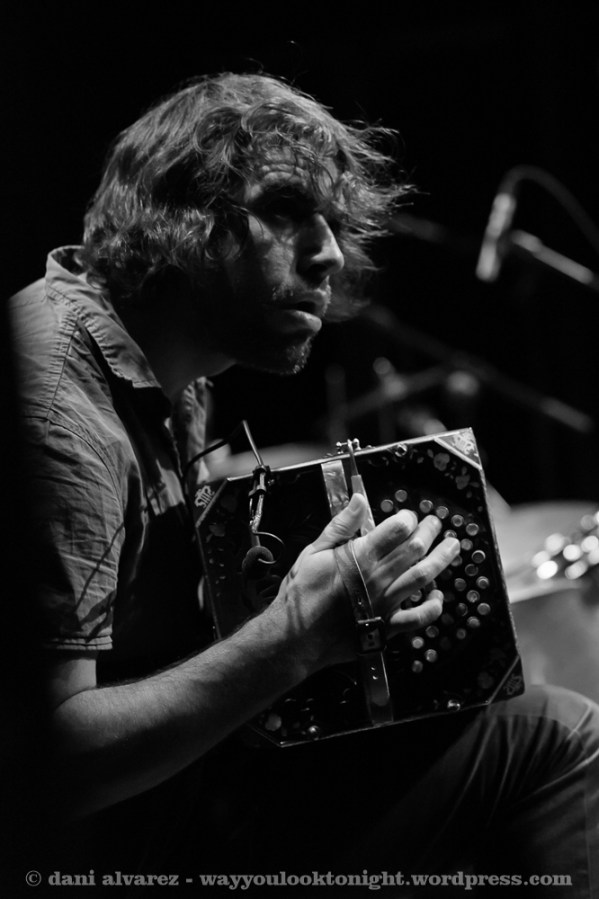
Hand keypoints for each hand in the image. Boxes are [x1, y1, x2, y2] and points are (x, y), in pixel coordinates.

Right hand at [270, 493, 460, 668]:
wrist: (295, 637)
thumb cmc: (301, 594)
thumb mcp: (313, 552)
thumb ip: (340, 526)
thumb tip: (359, 500)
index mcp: (360, 557)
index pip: (396, 529)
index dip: (407, 519)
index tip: (408, 516)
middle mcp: (378, 579)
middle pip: (414, 549)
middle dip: (429, 532)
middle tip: (435, 524)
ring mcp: (385, 604)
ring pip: (423, 577)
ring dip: (441, 560)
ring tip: (452, 547)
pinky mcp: (387, 628)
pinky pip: (418, 618)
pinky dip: (433, 607)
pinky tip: (439, 596)